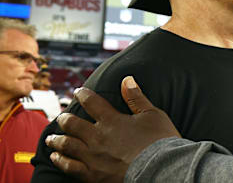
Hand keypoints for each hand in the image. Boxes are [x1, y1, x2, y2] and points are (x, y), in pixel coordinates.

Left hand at [45, 76, 179, 182]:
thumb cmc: (160, 141)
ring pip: (67, 145)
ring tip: (51, 138)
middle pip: (72, 124)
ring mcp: (93, 156)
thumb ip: (136, 98)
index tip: (78, 92)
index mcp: (112, 120)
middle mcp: (98, 137)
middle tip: (61, 117)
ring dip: (57, 139)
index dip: (83, 95)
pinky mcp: (92, 175)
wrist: (160, 169)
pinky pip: (69, 166)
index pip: (91, 103)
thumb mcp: (153, 114)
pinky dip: (60, 160)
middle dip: (64, 119)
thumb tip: (126, 79)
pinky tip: (56, 157)